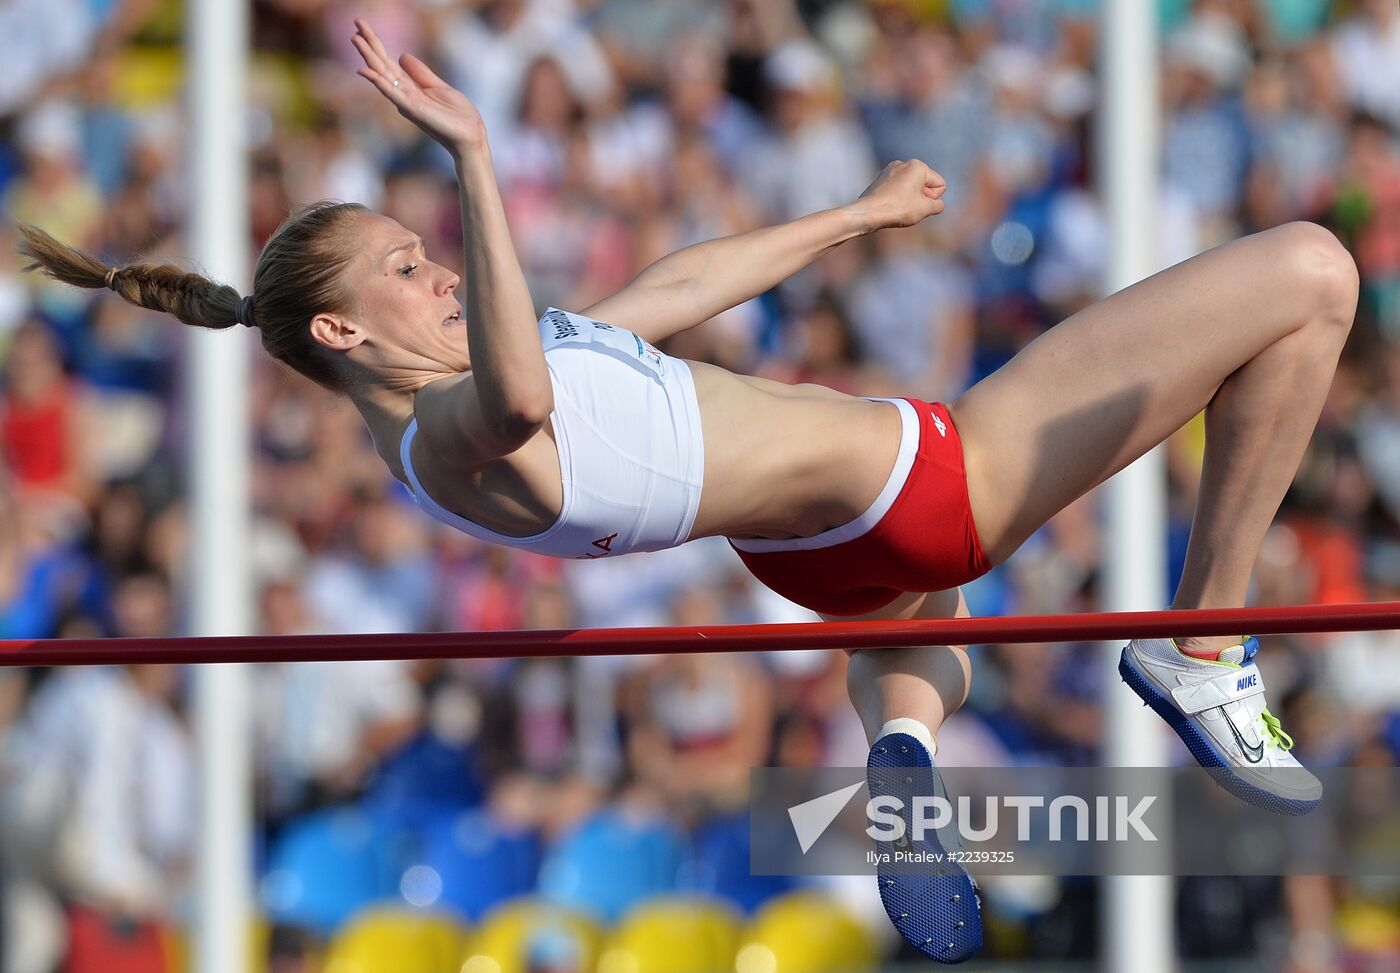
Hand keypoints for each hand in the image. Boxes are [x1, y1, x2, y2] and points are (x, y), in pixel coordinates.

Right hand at [351, 18, 485, 155]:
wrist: (470, 135)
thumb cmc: (457, 115)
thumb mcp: (439, 87)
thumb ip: (420, 73)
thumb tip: (402, 55)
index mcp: (410, 88)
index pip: (388, 63)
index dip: (377, 45)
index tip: (364, 27)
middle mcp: (404, 94)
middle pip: (382, 66)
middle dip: (369, 45)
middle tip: (356, 23)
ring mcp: (406, 102)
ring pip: (382, 76)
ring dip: (369, 57)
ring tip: (356, 38)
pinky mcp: (413, 109)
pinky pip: (392, 93)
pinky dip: (378, 82)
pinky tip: (365, 71)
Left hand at [847, 160, 946, 231]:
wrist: (867, 213)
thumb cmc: (898, 209)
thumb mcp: (926, 209)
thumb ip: (938, 205)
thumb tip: (936, 204)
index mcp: (917, 165)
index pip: (940, 184)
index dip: (933, 199)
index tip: (919, 204)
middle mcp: (903, 163)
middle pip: (925, 185)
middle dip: (921, 198)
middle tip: (907, 207)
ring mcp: (889, 170)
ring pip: (911, 188)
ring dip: (909, 200)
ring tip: (898, 207)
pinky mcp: (880, 179)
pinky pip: (898, 190)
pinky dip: (897, 199)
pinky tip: (889, 206)